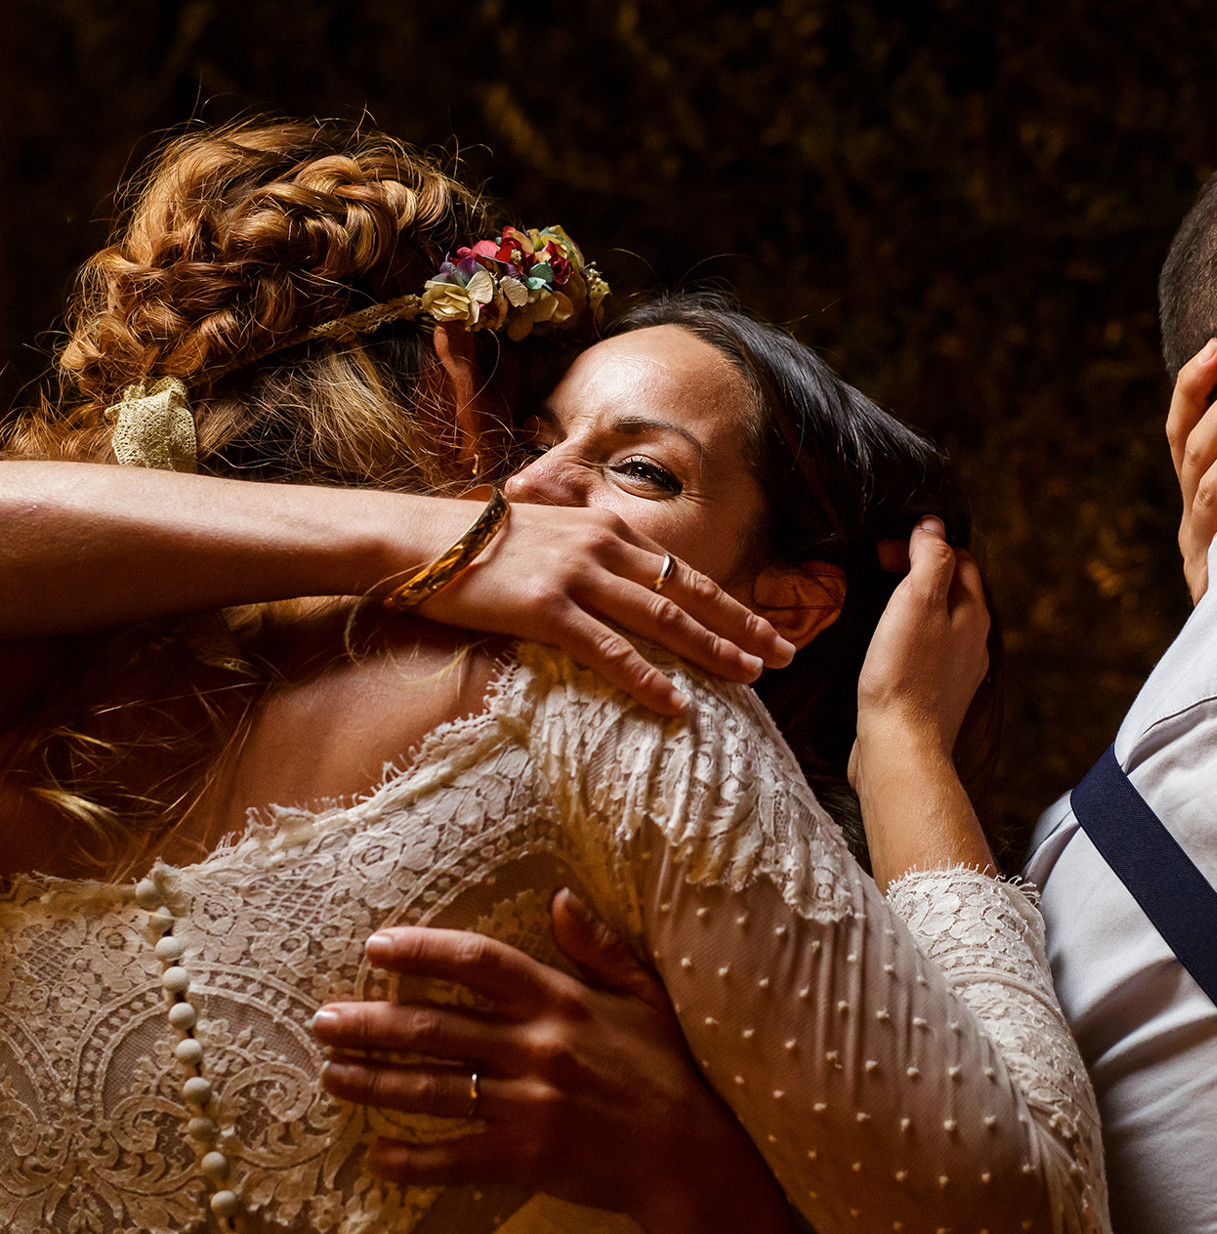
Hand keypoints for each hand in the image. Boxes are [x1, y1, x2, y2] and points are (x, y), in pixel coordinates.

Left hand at [312, 892, 807, 1233]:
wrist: (689, 1153)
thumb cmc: (667, 1069)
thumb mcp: (643, 995)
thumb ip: (598, 947)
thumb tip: (559, 897)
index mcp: (564, 1002)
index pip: (481, 963)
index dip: (425, 951)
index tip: (377, 947)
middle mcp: (539, 1048)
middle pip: (438, 1027)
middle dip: (373, 1022)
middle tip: (324, 1020)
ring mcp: (528, 1105)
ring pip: (433, 1089)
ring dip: (375, 1081)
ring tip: (332, 1073)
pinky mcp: (525, 1157)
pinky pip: (454, 1158)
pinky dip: (411, 1160)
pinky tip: (376, 1156)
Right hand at [411, 498, 794, 713]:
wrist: (416, 540)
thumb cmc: (479, 547)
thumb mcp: (547, 539)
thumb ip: (589, 559)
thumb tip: (621, 588)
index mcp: (606, 531)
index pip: (685, 573)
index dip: (731, 605)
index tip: (769, 630)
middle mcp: (601, 548)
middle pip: (688, 594)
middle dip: (742, 627)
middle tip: (783, 658)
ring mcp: (576, 577)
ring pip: (661, 619)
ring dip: (710, 649)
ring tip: (749, 677)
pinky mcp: (545, 608)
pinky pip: (608, 649)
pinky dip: (647, 676)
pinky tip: (677, 702)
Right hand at [851, 518, 991, 763]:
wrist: (900, 746)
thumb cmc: (903, 675)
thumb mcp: (916, 601)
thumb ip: (930, 559)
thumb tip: (933, 526)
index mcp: (973, 614)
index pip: (959, 559)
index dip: (923, 545)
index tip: (885, 551)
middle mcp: (972, 642)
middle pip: (953, 590)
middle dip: (921, 571)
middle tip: (880, 568)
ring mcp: (957, 671)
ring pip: (941, 622)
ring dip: (915, 605)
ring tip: (881, 601)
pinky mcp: (935, 696)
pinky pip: (927, 653)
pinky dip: (910, 637)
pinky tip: (888, 646)